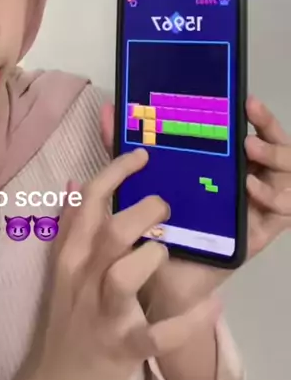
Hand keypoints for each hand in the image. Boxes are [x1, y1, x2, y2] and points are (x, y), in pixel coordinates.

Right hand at [14, 146, 219, 379]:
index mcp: (69, 255)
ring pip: (127, 274)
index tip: (144, 155)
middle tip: (166, 208)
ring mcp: (102, 315)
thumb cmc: (65, 318)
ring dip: (154, 256)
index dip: (118, 171)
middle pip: (114, 232)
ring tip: (166, 252)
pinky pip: (158, 334)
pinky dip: (188, 322)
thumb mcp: (61, 269)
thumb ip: (71, 225)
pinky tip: (212, 306)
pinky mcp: (122, 348)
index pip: (90, 200)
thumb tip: (77, 181)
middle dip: (146, 212)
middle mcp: (83, 279)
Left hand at [121, 97, 290, 316]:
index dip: (255, 113)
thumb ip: (122, 150)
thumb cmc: (148, 230)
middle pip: (277, 146)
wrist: (154, 282)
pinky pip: (284, 211)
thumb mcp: (135, 184)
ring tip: (249, 147)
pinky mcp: (259, 234)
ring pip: (287, 172)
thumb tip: (107, 109)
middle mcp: (245, 181)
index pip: (251, 130)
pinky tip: (252, 187)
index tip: (244, 97)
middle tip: (250, 110)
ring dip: (274, 154)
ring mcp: (256, 207)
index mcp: (222, 165)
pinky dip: (274, 195)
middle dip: (270, 125)